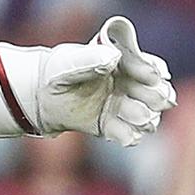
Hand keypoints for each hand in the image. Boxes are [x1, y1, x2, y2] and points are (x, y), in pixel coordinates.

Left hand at [0, 17, 175, 145]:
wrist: (38, 96)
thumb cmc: (56, 71)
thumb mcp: (68, 62)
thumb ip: (90, 60)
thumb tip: (113, 58)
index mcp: (125, 65)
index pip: (150, 68)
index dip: (152, 72)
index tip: (149, 76)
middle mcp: (129, 86)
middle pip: (156, 94)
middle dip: (155, 97)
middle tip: (149, 98)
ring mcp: (122, 108)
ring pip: (147, 116)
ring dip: (144, 117)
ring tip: (135, 115)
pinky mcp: (110, 127)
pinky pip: (129, 135)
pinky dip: (129, 135)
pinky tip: (124, 134)